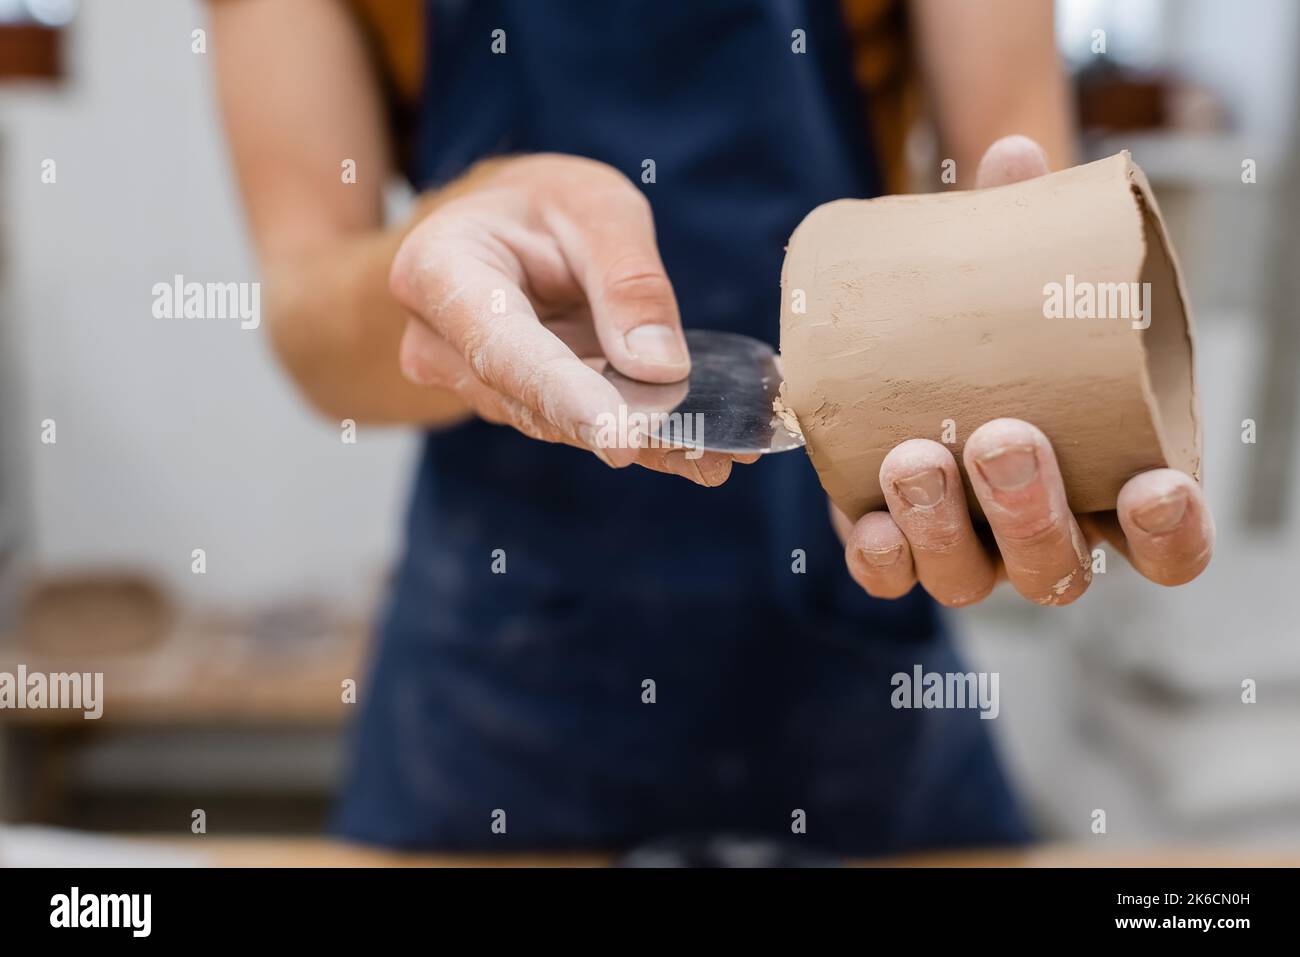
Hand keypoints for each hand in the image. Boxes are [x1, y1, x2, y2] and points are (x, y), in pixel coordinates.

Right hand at [389, 154, 749, 484]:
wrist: (505, 227)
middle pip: (535, 401)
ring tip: (719, 454)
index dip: (567, 397)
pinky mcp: (520, 406)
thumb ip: (626, 277)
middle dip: (623, 429)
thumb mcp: (595, 206)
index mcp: (439, 272)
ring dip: (643, 443)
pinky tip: (704, 457)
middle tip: (705, 450)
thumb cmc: (543, 204)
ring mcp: (475, 384)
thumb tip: (659, 367)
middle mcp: (441, 344)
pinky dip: (644, 440)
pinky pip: (581, 429)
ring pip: (562, 425)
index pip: (504, 350)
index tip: (622, 440)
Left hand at [835, 136, 1213, 606]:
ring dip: (946, 527)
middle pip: (1058, 567)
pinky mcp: (898, 547)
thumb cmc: (992, 328)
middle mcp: (1041, 532)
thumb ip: (1021, 227)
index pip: (1166, 541)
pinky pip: (892, 578)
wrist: (898, 356)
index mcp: (1104, 481)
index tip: (1155, 486)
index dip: (1170, 533)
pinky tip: (871, 524)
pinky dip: (884, 558)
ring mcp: (969, 550)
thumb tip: (1014, 155)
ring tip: (916, 455)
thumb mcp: (1011, 280)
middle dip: (1032, 510)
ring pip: (972, 580)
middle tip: (1005, 436)